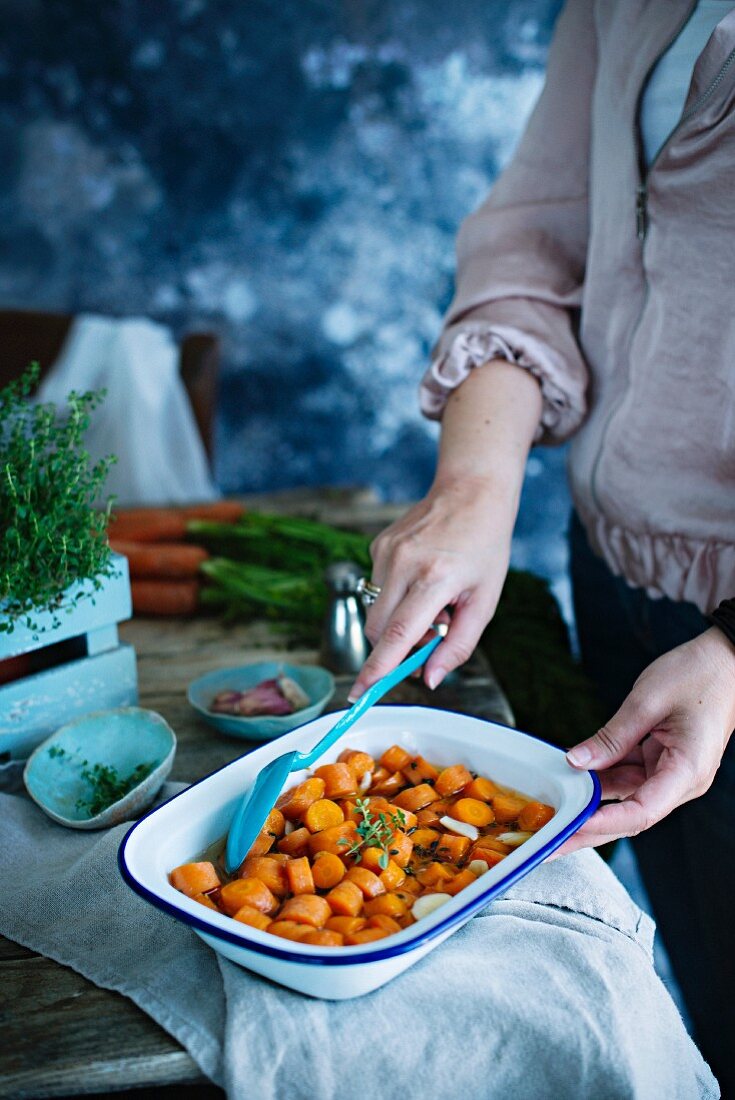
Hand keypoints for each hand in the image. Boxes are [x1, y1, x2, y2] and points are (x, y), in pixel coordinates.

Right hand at [347, 473, 514, 699]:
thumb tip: (428, 678)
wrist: (472, 492)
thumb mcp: (484, 601)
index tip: (361, 693)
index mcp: (435, 578)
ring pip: (376, 610)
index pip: (397, 635)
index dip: (378, 669)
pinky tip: (421, 577)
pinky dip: (396, 594)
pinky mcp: (378, 544)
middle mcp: (404, 563)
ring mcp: (386, 551)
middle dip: (394, 648)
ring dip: (399, 619)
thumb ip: (458, 645)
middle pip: (378, 630)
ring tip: (432, 600)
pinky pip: (377, 587)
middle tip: (428, 640)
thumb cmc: (485, 547)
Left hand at [556, 627, 734, 854]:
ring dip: (590, 807)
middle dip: (588, 831)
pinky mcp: (662, 762)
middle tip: (549, 844)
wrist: (724, 661)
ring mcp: (672, 774)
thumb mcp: (647, 701)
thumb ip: (611, 737)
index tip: (571, 827)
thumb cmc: (697, 675)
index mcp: (687, 770)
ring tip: (552, 816)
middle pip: (629, 816)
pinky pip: (627, 778)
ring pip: (624, 799)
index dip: (604, 823)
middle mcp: (681, 781)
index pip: (642, 811)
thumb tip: (575, 761)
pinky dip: (600, 780)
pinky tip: (571, 781)